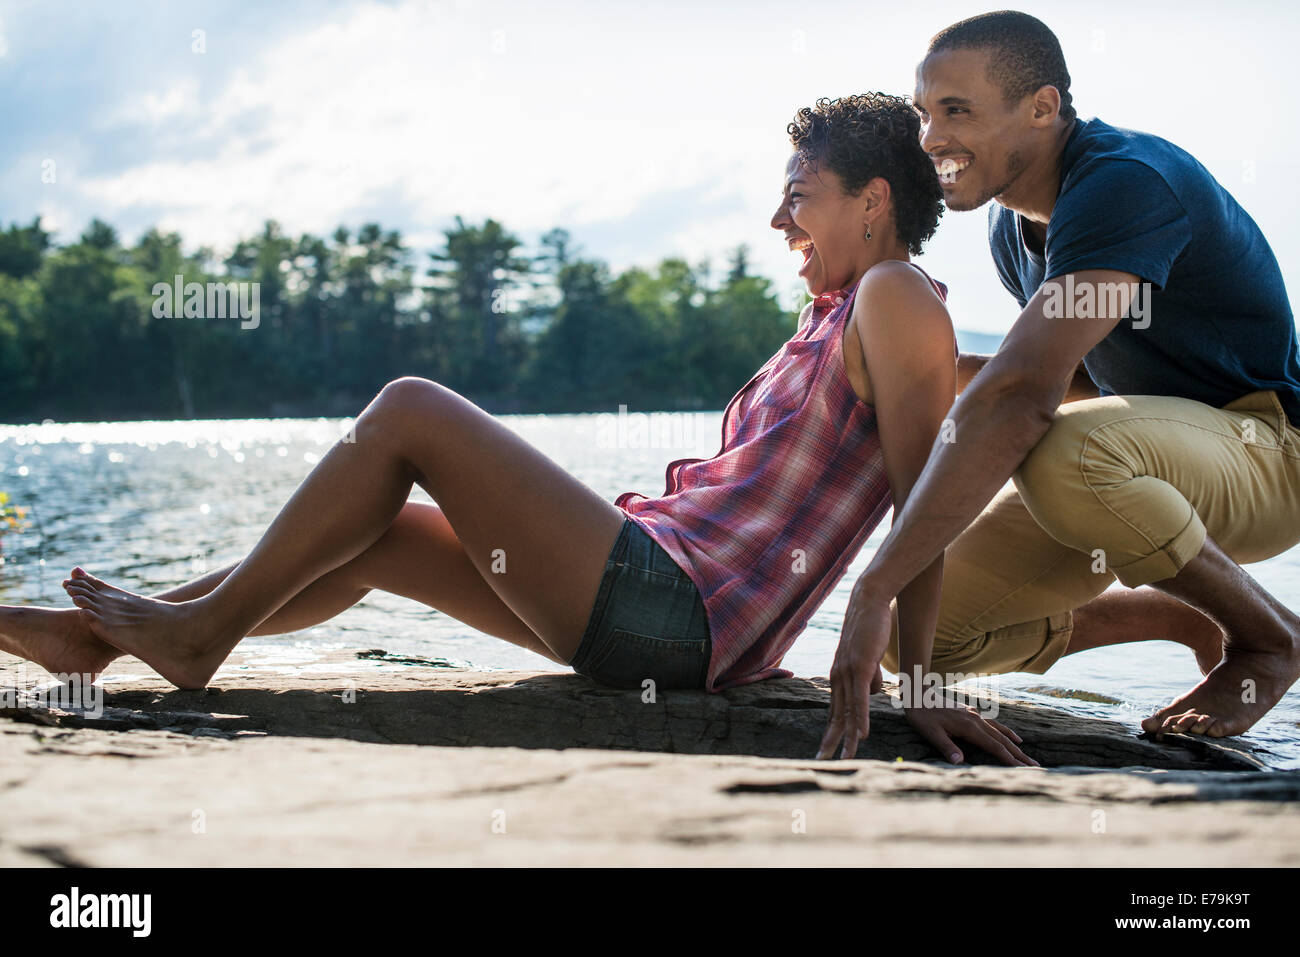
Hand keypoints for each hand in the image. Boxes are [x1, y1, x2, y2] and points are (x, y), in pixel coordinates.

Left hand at [818, 588, 891, 759]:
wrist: (868, 603)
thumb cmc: (869, 630)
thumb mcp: (868, 659)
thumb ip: (869, 677)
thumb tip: (872, 694)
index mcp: (838, 677)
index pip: (834, 710)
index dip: (831, 731)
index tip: (827, 750)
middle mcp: (838, 677)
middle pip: (835, 716)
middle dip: (830, 741)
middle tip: (822, 762)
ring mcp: (847, 672)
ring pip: (847, 712)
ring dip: (848, 738)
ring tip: (845, 758)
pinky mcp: (859, 666)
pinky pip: (860, 699)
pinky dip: (861, 718)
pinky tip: (862, 735)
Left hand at [904, 704, 1039, 766]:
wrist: (919, 695)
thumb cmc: (922, 716)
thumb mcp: (931, 733)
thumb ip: (946, 747)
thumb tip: (959, 763)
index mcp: (969, 727)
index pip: (994, 747)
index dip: (1008, 759)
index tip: (1022, 770)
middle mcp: (976, 721)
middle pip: (1002, 741)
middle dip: (1019, 755)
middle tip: (1036, 767)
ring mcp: (975, 716)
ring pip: (1000, 732)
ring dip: (1015, 745)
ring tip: (1027, 755)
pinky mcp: (972, 714)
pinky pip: (995, 725)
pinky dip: (1006, 732)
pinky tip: (1013, 737)